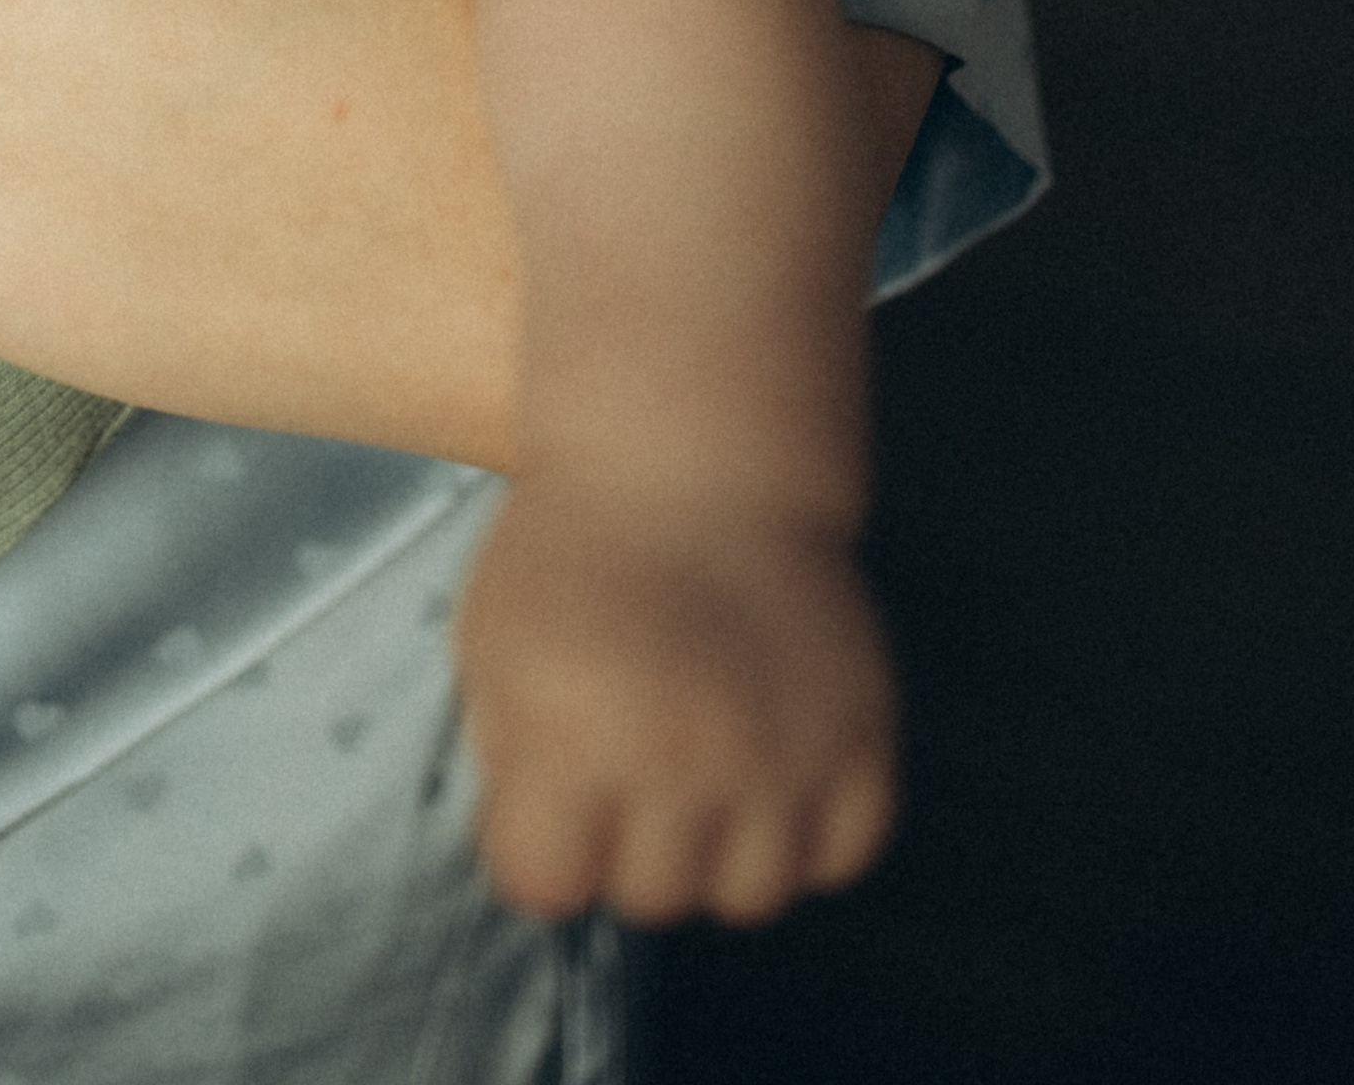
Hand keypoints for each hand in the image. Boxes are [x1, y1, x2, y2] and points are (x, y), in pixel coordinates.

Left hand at [455, 471, 897, 925]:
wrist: (694, 456)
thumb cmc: (577, 549)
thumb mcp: (492, 648)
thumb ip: (510, 767)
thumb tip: (547, 863)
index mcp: (573, 731)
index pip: (544, 886)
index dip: (541, 845)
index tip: (552, 798)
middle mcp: (683, 753)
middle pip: (650, 898)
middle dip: (628, 843)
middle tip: (631, 764)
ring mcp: (784, 748)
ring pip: (752, 892)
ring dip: (722, 847)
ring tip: (703, 767)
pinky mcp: (861, 732)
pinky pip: (841, 849)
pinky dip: (810, 825)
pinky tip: (771, 760)